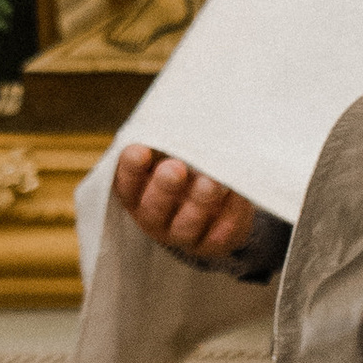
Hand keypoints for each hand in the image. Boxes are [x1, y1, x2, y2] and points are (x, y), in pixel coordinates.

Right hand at [113, 144, 259, 267]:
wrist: (217, 204)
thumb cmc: (187, 168)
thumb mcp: (171, 154)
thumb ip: (168, 142)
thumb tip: (178, 118)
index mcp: (137, 192)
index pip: (125, 183)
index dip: (130, 169)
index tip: (140, 151)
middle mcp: (154, 217)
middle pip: (153, 208)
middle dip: (164, 188)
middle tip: (175, 168)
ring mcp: (181, 235)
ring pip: (186, 226)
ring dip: (198, 203)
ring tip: (210, 183)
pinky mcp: (211, 244)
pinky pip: (220, 233)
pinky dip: (230, 213)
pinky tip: (237, 193)